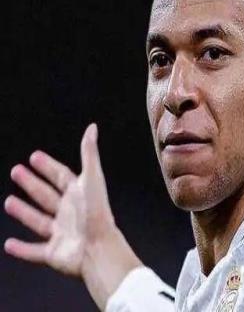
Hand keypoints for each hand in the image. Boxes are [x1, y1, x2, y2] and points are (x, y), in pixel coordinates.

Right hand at [4, 123, 114, 275]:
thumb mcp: (91, 178)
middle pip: (47, 195)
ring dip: (24, 212)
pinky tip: (9, 244)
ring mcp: (62, 233)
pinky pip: (34, 251)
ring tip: (9, 201)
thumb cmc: (97, 212)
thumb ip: (89, 153)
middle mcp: (70, 213)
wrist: (99, 247)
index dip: (48, 166)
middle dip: (32, 183)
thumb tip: (92, 127)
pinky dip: (22, 249)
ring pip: (39, 221)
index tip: (34, 156)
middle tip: (16, 171)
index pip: (61, 176)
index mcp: (79, 194)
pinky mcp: (54, 253)